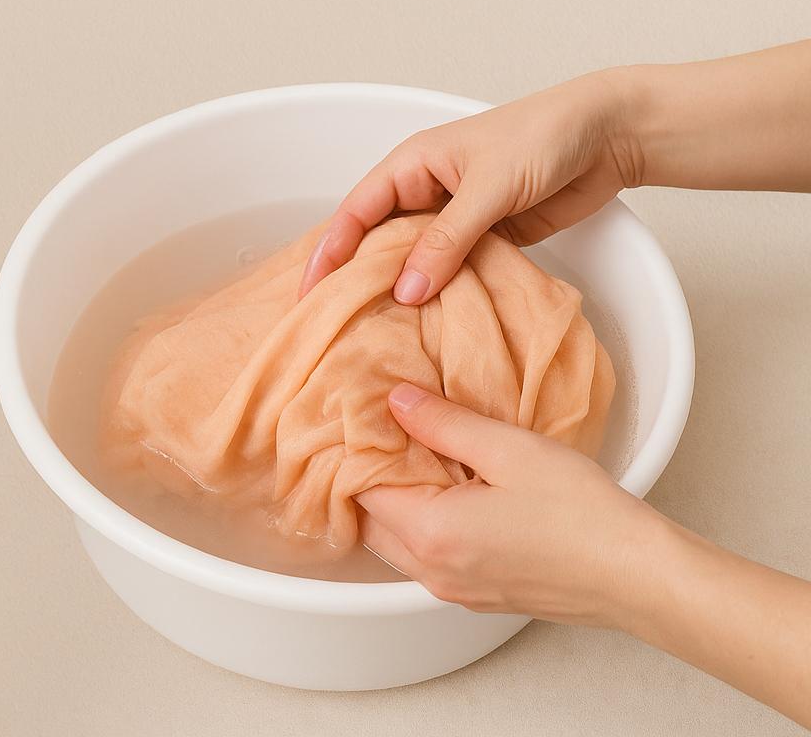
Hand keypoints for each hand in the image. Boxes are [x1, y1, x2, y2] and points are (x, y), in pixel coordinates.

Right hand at [299, 69, 643, 304]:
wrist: (611, 136)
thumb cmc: (544, 137)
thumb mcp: (487, 188)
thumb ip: (446, 240)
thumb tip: (407, 291)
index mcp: (413, 165)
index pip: (356, 213)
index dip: (330, 252)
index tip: (310, 292)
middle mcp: (427, 192)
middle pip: (380, 241)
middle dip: (359, 277)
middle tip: (336, 322)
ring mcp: (458, 218)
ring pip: (418, 261)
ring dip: (405, 291)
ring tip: (380, 334)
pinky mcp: (490, 239)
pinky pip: (455, 271)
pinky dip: (444, 296)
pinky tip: (433, 325)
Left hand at [360, 383, 810, 727]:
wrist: (639, 578)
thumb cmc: (585, 517)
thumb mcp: (510, 450)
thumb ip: (444, 423)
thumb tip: (395, 400)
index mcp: (431, 534)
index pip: (361, 487)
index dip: (357, 448)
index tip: (365, 415)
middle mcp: (432, 571)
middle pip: (369, 520)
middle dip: (369, 478)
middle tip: (384, 433)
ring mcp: (454, 589)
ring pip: (395, 542)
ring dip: (396, 504)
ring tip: (417, 458)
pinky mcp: (478, 596)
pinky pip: (426, 558)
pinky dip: (422, 526)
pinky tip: (451, 493)